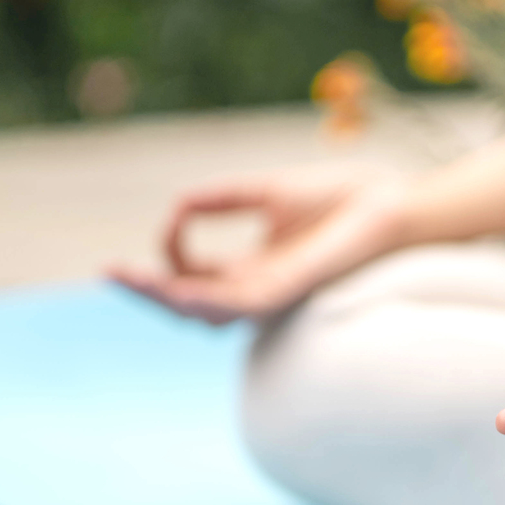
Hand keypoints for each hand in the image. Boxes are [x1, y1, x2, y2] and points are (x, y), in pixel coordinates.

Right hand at [108, 164, 407, 323]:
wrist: (394, 204)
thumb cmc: (344, 198)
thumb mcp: (268, 192)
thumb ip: (222, 199)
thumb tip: (177, 206)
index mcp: (253, 270)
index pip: (194, 279)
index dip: (171, 254)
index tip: (174, 219)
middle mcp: (259, 290)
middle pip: (190, 304)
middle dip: (147, 290)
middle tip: (109, 273)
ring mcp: (274, 296)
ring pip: (207, 311)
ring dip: (165, 297)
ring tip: (129, 280)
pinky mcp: (292, 292)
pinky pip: (241, 306)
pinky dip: (207, 298)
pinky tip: (181, 289)